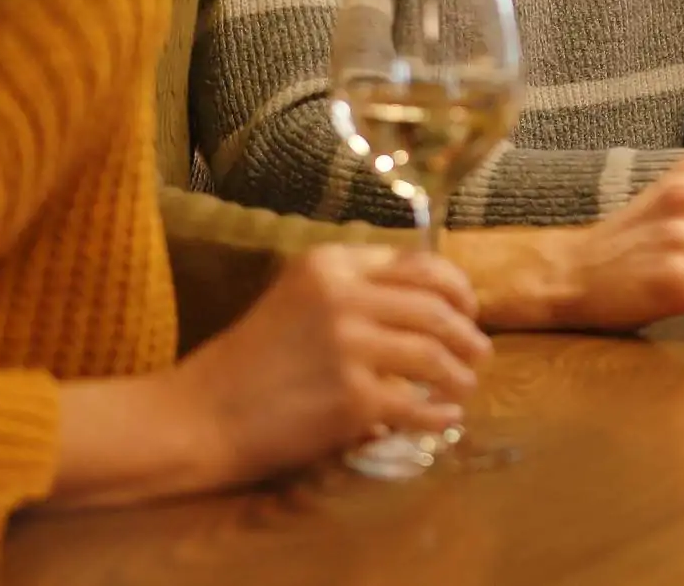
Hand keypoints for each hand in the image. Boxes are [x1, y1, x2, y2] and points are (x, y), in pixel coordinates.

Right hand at [169, 245, 490, 483]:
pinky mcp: (353, 399)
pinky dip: (441, 415)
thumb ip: (355, 291)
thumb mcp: (298, 299)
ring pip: (436, 356)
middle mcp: (343, 297)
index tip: (468, 310)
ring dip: (461, 375)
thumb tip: (429, 304)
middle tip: (479, 353)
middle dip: (469, 333)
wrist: (204, 414)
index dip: (457, 288)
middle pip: (436, 308)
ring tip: (465, 387)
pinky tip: (445, 419)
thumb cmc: (251, 361)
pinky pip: (419, 406)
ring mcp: (350, 347)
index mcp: (330, 264)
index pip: (418, 265)